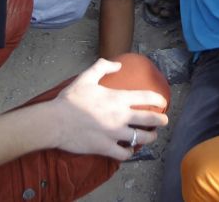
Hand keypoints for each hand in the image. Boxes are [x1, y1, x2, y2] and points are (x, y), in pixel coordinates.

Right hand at [52, 58, 168, 160]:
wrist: (55, 121)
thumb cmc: (70, 99)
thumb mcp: (86, 77)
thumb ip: (103, 67)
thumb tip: (118, 64)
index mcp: (118, 98)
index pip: (147, 97)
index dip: (159, 99)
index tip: (163, 102)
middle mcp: (120, 116)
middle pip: (150, 119)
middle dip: (161, 120)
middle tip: (164, 121)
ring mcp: (114, 134)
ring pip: (141, 139)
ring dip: (149, 138)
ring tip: (150, 137)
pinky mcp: (105, 148)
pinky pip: (124, 154)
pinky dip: (129, 153)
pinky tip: (129, 150)